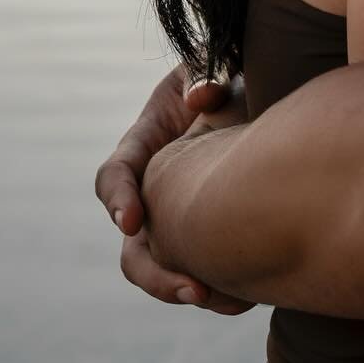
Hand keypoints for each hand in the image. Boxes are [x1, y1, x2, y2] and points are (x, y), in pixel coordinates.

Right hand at [94, 64, 254, 314]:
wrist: (250, 95)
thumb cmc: (222, 73)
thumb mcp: (209, 62)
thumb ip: (204, 73)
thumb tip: (203, 98)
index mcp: (143, 146)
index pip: (113, 177)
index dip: (117, 199)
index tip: (131, 220)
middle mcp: (151, 191)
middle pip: (133, 248)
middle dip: (155, 274)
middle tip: (192, 288)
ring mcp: (173, 216)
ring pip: (162, 268)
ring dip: (183, 288)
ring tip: (221, 300)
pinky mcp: (200, 232)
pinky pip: (199, 267)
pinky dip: (218, 286)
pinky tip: (247, 296)